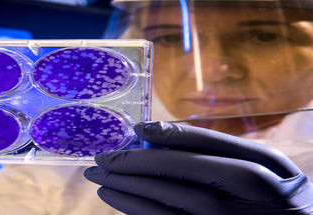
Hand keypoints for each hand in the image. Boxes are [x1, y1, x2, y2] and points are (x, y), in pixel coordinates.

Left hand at [84, 121, 312, 214]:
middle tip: (102, 158)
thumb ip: (223, 152)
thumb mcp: (267, 169)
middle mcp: (247, 201)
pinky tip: (119, 200)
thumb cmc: (274, 199)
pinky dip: (139, 212)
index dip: (168, 136)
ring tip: (101, 178)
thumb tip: (159, 138)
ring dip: (128, 191)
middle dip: (136, 165)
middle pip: (182, 176)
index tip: (136, 129)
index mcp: (263, 172)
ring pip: (168, 206)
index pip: (209, 146)